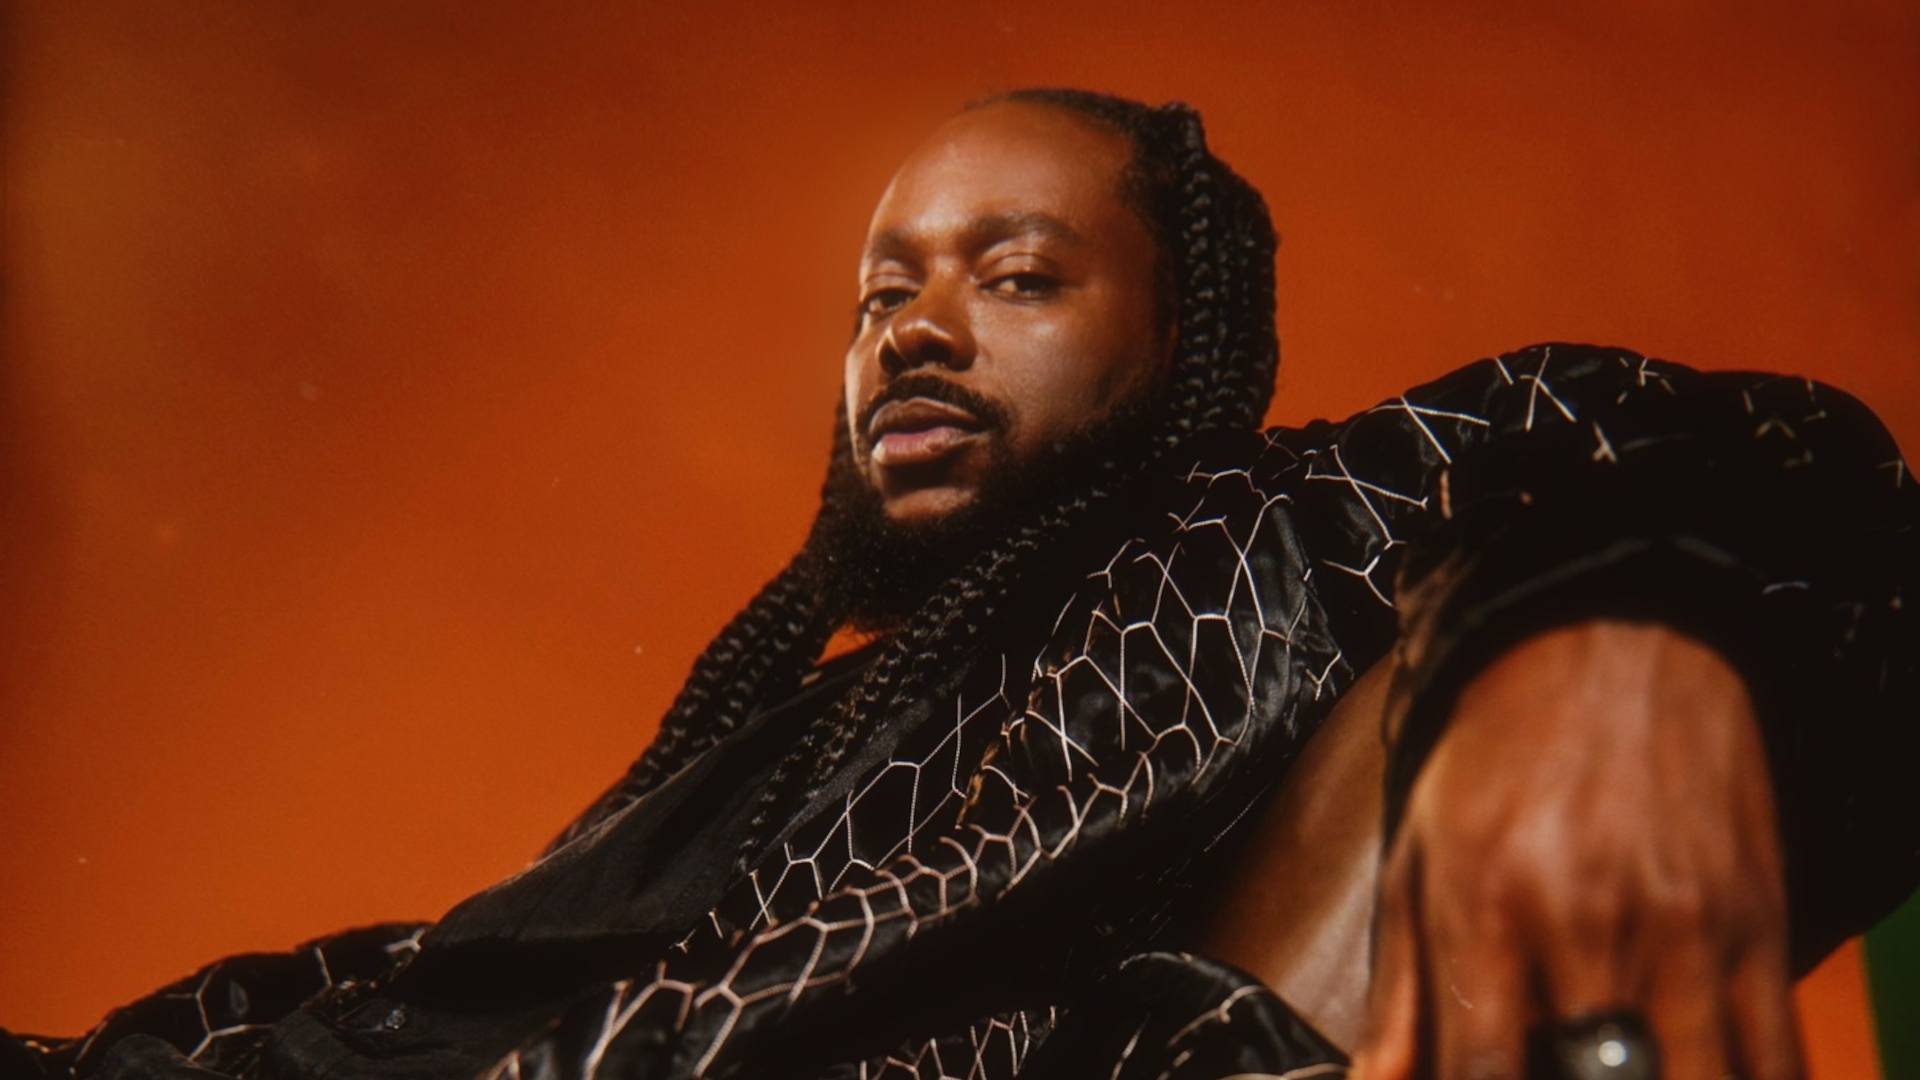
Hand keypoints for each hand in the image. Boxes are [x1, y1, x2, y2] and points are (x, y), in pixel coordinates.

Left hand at [1349, 620, 1799, 1079]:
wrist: (1604, 643)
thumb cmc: (1497, 756)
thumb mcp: (1418, 859)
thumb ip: (1401, 993)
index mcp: (1487, 910)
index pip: (1479, 1076)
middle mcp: (1585, 926)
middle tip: (1550, 1065)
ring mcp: (1681, 932)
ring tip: (1611, 1066)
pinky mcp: (1756, 928)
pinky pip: (1773, 1060)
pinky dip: (1734, 1079)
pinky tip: (1684, 1066)